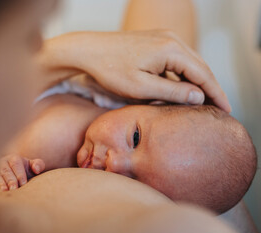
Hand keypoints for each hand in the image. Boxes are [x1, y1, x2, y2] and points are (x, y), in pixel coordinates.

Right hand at [0, 155, 44, 191]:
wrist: (11, 175)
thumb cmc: (24, 171)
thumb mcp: (31, 167)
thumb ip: (38, 165)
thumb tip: (37, 169)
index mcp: (13, 158)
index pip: (16, 164)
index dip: (20, 173)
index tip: (23, 183)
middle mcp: (1, 163)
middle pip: (5, 171)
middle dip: (10, 180)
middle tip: (14, 189)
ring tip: (4, 192)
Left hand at [42, 30, 230, 111]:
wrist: (88, 50)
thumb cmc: (110, 69)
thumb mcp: (141, 87)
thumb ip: (172, 92)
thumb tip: (199, 96)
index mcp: (171, 49)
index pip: (203, 74)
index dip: (216, 94)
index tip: (227, 110)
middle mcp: (171, 40)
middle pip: (200, 67)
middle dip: (211, 88)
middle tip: (221, 109)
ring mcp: (163, 39)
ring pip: (189, 63)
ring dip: (198, 82)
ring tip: (206, 102)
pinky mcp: (155, 42)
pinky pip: (176, 60)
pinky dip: (183, 75)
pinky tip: (184, 89)